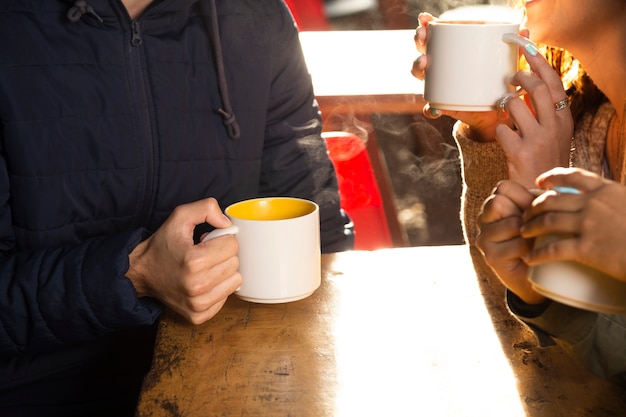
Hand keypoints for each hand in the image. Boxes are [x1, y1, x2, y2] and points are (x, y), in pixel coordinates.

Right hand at [127, 198, 241, 323]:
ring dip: (223, 272)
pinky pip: (226, 297)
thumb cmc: (162, 246)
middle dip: (223, 255)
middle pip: (235, 264)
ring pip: (235, 281)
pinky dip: (218, 288)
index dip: (222, 239)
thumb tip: (228, 224)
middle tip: (205, 254)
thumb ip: (206, 208)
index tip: (208, 241)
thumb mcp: (180, 217)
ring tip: (204, 268)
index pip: (232, 246)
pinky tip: (203, 282)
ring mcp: (197, 304)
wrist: (141, 273)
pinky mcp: (198, 316)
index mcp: (193, 261)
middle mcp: (196, 285)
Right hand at [411, 12, 514, 141]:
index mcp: (451, 54)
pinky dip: (432, 109)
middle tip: (423, 36)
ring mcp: (439, 87)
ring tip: (425, 62)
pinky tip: (435, 107)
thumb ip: (512, 50)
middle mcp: (440, 69)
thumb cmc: (495, 82)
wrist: (493, 112)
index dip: (425, 27)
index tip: (425, 19)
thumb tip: (525, 32)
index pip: (434, 37)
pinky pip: (432, 109)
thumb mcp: (503, 64)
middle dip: (419, 41)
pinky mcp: (444, 107)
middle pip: (423, 51)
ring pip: (421, 76)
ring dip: (418, 67)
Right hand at [476, 180, 545, 303]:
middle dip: (523, 214)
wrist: (539, 275)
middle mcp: (482, 220)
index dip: (523, 196)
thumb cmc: (541, 239)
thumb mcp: (538, 215)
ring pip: (511, 224)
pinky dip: (530, 249)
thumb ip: (538, 200)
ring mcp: (483, 239)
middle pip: (498, 203)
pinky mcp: (491, 257)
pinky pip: (517, 245)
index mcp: (492, 205)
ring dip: (529, 232)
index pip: (503, 188)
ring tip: (534, 241)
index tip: (534, 210)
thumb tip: (552, 185)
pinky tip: (532, 254)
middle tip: (533, 227)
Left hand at [495, 42, 573, 187]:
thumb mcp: (555, 135)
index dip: (540, 63)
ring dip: (504, 103)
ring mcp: (538, 140)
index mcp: (564, 120)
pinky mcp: (520, 152)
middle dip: (519, 76)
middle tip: (510, 78)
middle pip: (535, 88)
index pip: (553, 84)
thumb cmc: (544, 160)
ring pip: (514, 104)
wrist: (540, 194)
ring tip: (505, 111)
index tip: (528, 49)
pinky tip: (503, 138)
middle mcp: (554, 127)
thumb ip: (546, 112)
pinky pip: (500, 129)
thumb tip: (529, 85)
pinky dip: (497, 130)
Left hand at [521, 167, 625, 281]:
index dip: (552, 177)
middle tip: (525, 214)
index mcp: (608, 190)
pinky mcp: (588, 248)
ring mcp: (589, 225)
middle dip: (533, 206)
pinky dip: (537, 254)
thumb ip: (615, 201)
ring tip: (523, 233)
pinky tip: (529, 259)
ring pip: (547, 221)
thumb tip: (605, 202)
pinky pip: (553, 249)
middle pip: (552, 199)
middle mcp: (595, 203)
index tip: (539, 183)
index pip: (573, 176)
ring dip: (530, 227)